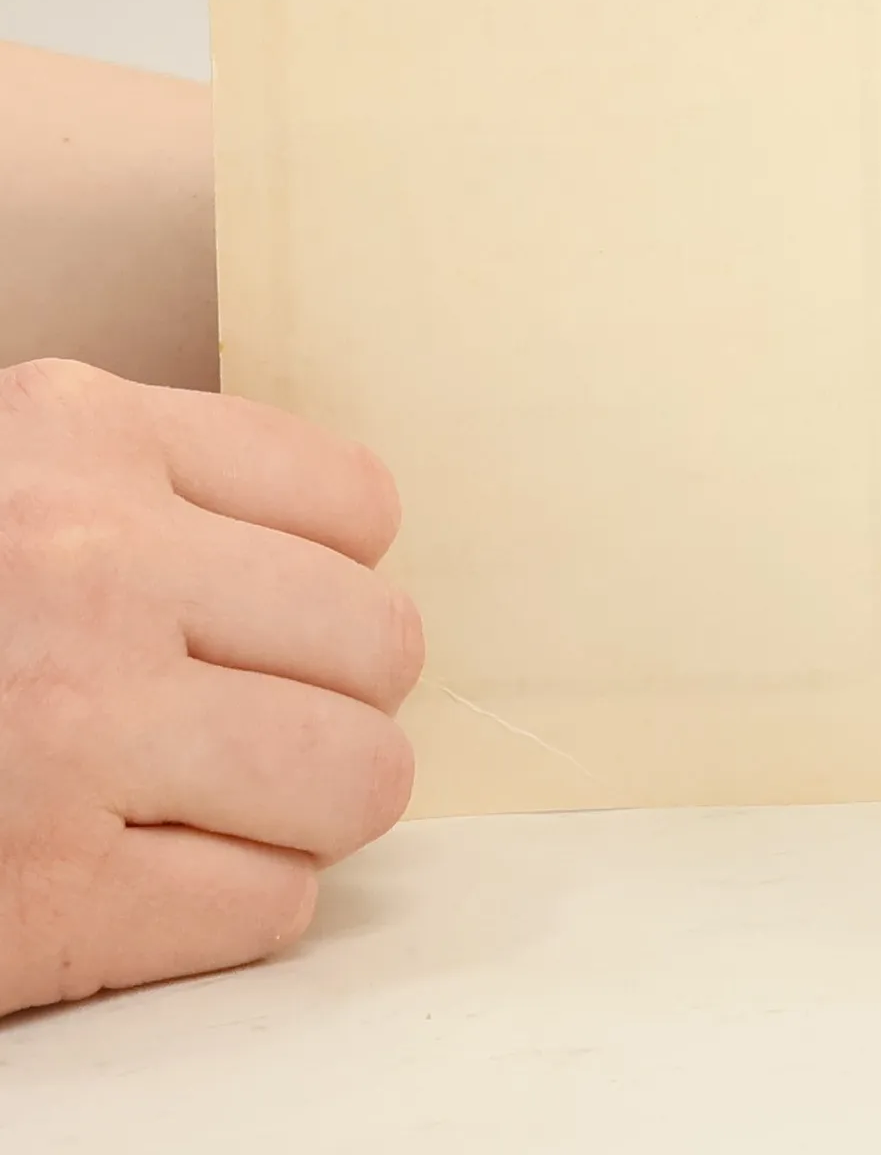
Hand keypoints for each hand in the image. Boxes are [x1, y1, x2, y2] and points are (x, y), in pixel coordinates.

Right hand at [0, 360, 422, 1017]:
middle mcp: (90, 567)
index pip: (356, 503)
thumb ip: (147, 496)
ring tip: (217, 800)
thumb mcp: (7, 479)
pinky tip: (147, 877)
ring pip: (357, 776)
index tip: (278, 619)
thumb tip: (339, 566)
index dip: (329, 578)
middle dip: (332, 696)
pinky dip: (234, 903)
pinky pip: (272, 904)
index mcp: (78, 439)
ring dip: (308, 804)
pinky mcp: (45, 900)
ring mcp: (73, 733)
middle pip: (381, 644)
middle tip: (248, 719)